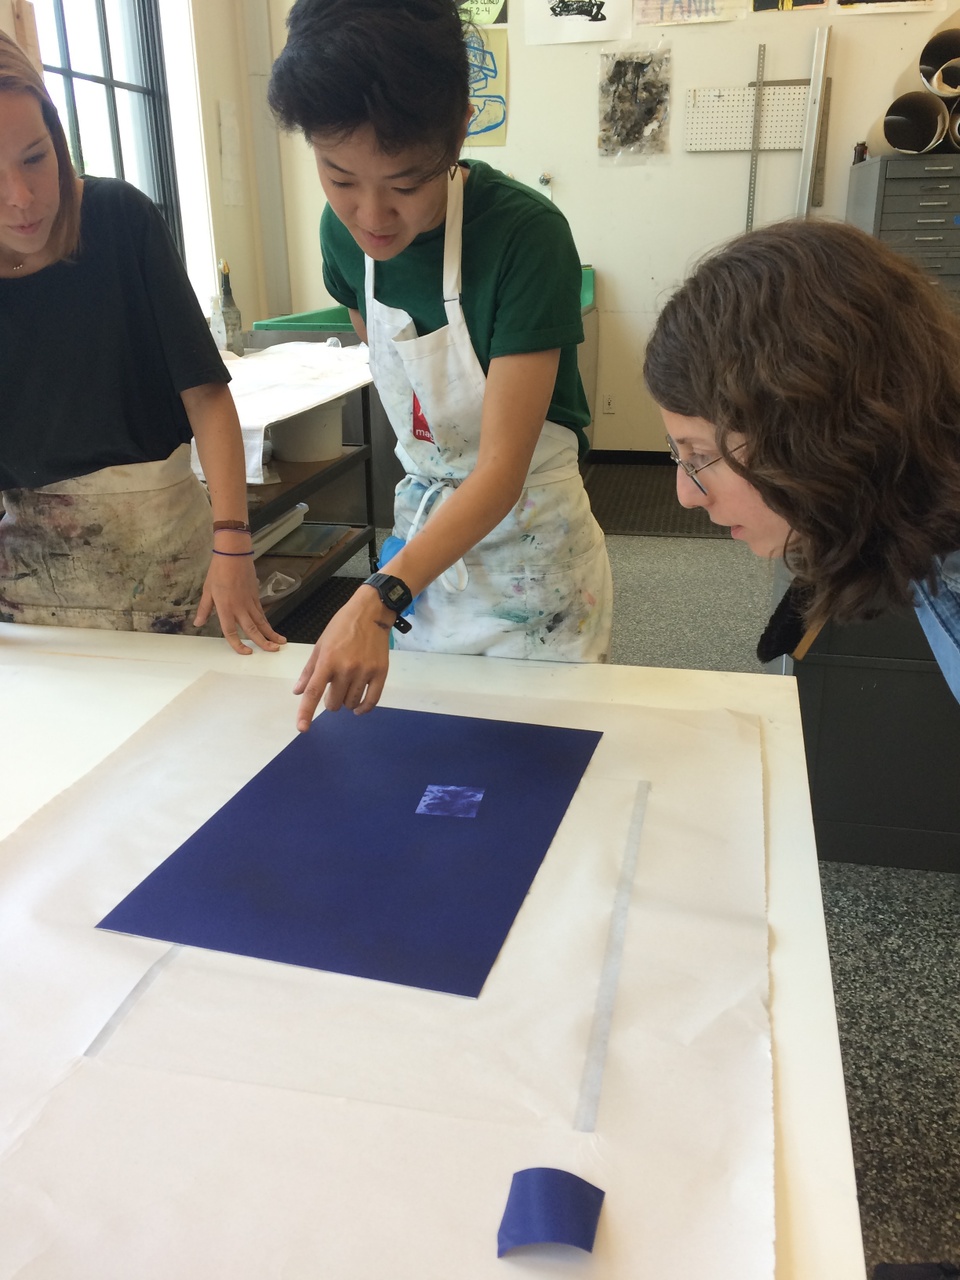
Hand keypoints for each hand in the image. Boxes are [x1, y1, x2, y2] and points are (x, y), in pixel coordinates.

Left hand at [195, 551, 286, 654]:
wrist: (233, 555)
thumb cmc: (218, 571)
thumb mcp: (207, 591)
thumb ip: (205, 609)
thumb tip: (198, 623)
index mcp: (225, 608)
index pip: (231, 632)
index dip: (239, 645)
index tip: (247, 652)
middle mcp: (239, 608)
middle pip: (253, 630)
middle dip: (264, 642)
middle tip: (274, 651)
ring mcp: (250, 602)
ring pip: (262, 622)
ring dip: (271, 633)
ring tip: (281, 642)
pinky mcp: (256, 595)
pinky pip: (262, 612)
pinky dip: (267, 621)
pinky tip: (270, 627)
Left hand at [293, 586, 390, 729]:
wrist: (371, 613)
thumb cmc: (342, 627)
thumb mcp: (321, 645)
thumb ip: (309, 670)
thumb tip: (298, 692)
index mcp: (328, 660)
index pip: (314, 692)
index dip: (306, 712)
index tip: (302, 728)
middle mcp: (346, 668)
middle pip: (333, 703)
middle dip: (330, 702)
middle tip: (333, 689)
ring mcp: (365, 671)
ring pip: (350, 703)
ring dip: (346, 702)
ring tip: (347, 689)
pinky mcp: (380, 673)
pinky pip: (371, 701)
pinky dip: (363, 708)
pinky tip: (358, 708)